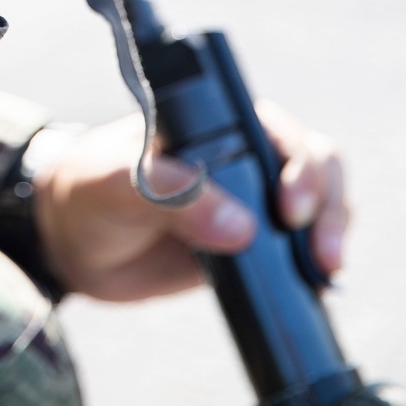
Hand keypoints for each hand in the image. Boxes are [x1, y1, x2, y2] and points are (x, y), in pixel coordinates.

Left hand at [31, 101, 347, 301]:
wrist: (72, 243)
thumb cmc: (88, 189)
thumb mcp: (115, 183)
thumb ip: (169, 196)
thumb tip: (240, 230)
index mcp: (213, 122)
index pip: (275, 128)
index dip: (297, 161)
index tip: (288, 205)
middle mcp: (241, 155)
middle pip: (313, 162)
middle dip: (327, 199)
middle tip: (319, 245)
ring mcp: (250, 200)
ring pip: (319, 203)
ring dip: (333, 230)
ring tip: (326, 268)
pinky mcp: (251, 246)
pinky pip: (299, 248)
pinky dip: (318, 261)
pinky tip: (320, 283)